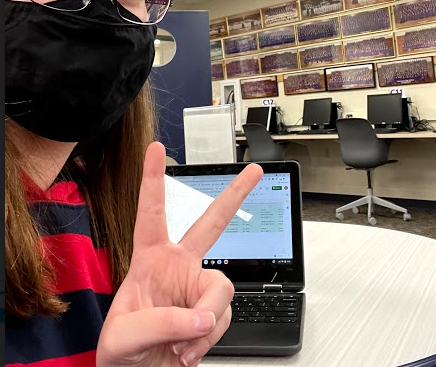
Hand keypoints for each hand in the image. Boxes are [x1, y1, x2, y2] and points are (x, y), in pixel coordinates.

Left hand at [97, 142, 262, 366]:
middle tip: (254, 171)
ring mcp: (197, 290)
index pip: (152, 213)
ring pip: (223, 288)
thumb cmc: (121, 354)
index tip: (155, 149)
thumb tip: (203, 318)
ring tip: (181, 345)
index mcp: (150, 259)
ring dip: (206, 321)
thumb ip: (161, 323)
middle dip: (235, 195)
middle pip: (212, 223)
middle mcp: (179, 267)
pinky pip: (224, 318)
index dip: (152, 180)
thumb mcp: (123, 337)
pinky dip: (209, 339)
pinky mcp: (211, 313)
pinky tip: (189, 350)